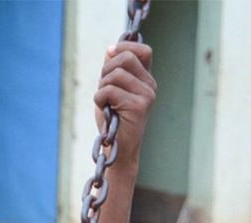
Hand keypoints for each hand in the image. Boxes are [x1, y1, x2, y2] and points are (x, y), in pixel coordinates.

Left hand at [92, 41, 155, 164]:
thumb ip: (112, 69)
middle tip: (103, 87)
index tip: (110, 52)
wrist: (118, 150)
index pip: (143, 50)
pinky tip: (104, 109)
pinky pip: (110, 90)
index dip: (125, 46)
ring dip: (102, 86)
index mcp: (146, 80)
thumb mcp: (110, 90)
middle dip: (107, 68)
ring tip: (104, 102)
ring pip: (116, 73)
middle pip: (127, 57)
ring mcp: (147, 96)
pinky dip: (99, 98)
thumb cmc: (113, 121)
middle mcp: (150, 86)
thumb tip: (111, 48)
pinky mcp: (138, 107)